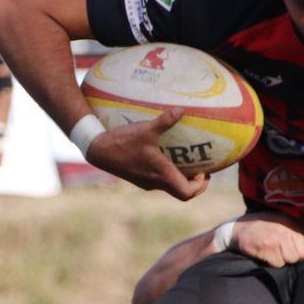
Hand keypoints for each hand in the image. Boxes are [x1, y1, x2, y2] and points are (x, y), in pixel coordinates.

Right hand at [85, 108, 210, 200]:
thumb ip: (165, 121)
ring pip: (170, 187)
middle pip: (181, 193)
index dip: (200, 186)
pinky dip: (169, 174)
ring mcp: (146, 182)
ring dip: (182, 179)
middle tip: (202, 170)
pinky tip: (167, 157)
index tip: (205, 173)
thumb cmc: (122, 142)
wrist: (98, 150)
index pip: (186, 192)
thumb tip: (181, 110)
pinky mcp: (139, 178)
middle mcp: (155, 183)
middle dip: (195, 184)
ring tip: (188, 163)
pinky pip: (160, 181)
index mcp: (160, 174)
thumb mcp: (145, 129)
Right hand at [229, 213, 303, 266]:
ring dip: (283, 259)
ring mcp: (276, 239)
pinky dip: (273, 262)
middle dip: (294, 255)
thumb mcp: (280, 221)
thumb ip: (297, 230)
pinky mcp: (267, 249)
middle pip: (303, 253)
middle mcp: (285, 229)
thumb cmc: (261, 226)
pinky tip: (265, 254)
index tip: (297, 247)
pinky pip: (279, 264)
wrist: (237, 229)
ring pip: (292, 259)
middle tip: (282, 250)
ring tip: (273, 251)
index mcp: (291, 221)